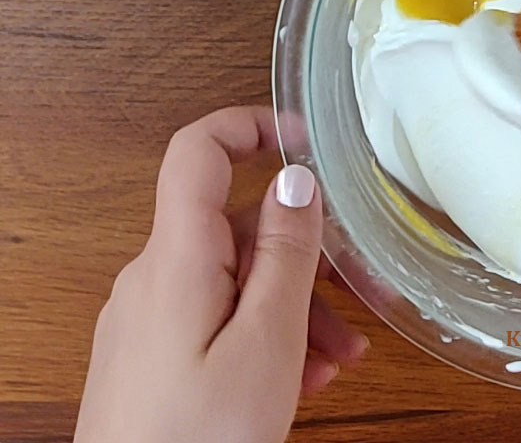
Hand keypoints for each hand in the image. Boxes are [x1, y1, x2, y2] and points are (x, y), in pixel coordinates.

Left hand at [74, 106, 366, 442]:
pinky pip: (214, 318)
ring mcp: (148, 318)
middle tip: (357, 289)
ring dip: (292, 304)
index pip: (197, 150)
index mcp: (176, 257)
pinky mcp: (150, 356)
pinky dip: (261, 332)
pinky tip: (299, 377)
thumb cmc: (197, 440)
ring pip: (234, 279)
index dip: (251, 125)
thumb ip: (286, 252)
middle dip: (302, 252)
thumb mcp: (266, 341)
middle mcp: (153, 277)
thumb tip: (296, 179)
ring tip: (338, 357)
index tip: (305, 139)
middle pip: (235, 226)